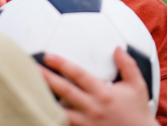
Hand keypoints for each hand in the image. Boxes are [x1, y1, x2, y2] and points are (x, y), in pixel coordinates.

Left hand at [40, 48, 159, 125]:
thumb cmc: (138, 112)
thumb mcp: (137, 86)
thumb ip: (127, 65)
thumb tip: (117, 48)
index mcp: (103, 93)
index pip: (78, 75)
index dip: (62, 64)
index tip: (48, 56)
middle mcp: (92, 107)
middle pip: (63, 91)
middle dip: (46, 78)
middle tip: (29, 68)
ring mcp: (86, 123)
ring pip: (58, 111)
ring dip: (43, 100)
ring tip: (28, 91)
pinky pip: (64, 125)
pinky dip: (51, 118)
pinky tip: (38, 112)